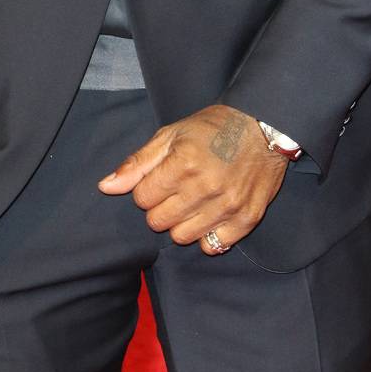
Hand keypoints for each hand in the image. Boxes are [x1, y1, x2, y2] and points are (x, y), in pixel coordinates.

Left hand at [98, 105, 287, 254]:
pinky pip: (212, 246)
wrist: (264, 125)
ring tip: (192, 201)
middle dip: (159, 207)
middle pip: (158, 222)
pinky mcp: (247, 219)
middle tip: (175, 190)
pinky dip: (206, 235)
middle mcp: (205, 188)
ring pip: (181, 237)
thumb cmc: (213, 128)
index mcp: (183, 163)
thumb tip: (106, 187)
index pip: (142, 198)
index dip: (146, 189)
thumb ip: (138, 163)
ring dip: (180, 222)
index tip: (160, 178)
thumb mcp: (171, 134)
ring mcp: (228, 206)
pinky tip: (209, 215)